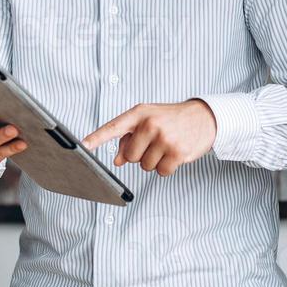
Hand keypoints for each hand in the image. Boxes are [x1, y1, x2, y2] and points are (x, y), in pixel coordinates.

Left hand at [82, 100, 217, 175]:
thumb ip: (129, 138)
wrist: (204, 117)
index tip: (83, 146)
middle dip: (141, 155)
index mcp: (139, 114)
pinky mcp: (177, 152)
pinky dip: (167, 168)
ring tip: (167, 147)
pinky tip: (174, 155)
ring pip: (145, 166)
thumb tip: (117, 160)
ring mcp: (164, 138)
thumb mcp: (149, 120)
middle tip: (155, 143)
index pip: (113, 127)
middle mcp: (150, 124)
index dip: (97, 138)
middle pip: (130, 156)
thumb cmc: (171, 119)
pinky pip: (161, 172)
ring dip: (155, 162)